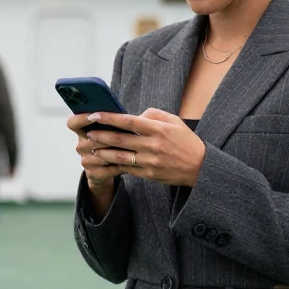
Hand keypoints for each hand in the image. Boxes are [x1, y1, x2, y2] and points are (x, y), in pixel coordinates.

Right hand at [68, 113, 126, 196]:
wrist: (112, 168)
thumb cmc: (119, 141)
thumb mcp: (119, 128)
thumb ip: (122, 119)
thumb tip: (138, 116)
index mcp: (84, 129)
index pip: (74, 122)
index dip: (81, 119)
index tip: (93, 116)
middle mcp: (81, 145)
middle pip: (89, 138)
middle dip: (106, 135)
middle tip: (121, 133)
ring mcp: (86, 160)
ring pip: (99, 154)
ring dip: (115, 151)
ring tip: (132, 148)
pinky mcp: (93, 174)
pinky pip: (106, 169)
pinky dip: (119, 166)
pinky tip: (131, 163)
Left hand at [86, 109, 206, 187]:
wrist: (200, 168)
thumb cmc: (186, 141)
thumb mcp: (175, 121)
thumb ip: (154, 114)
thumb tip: (135, 115)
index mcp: (158, 129)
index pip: (128, 121)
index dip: (109, 118)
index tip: (94, 115)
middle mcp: (152, 145)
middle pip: (120, 139)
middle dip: (101, 135)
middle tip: (88, 132)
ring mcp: (150, 161)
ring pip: (119, 156)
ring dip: (103, 151)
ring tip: (92, 147)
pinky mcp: (148, 174)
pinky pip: (127, 169)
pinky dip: (113, 165)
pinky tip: (105, 160)